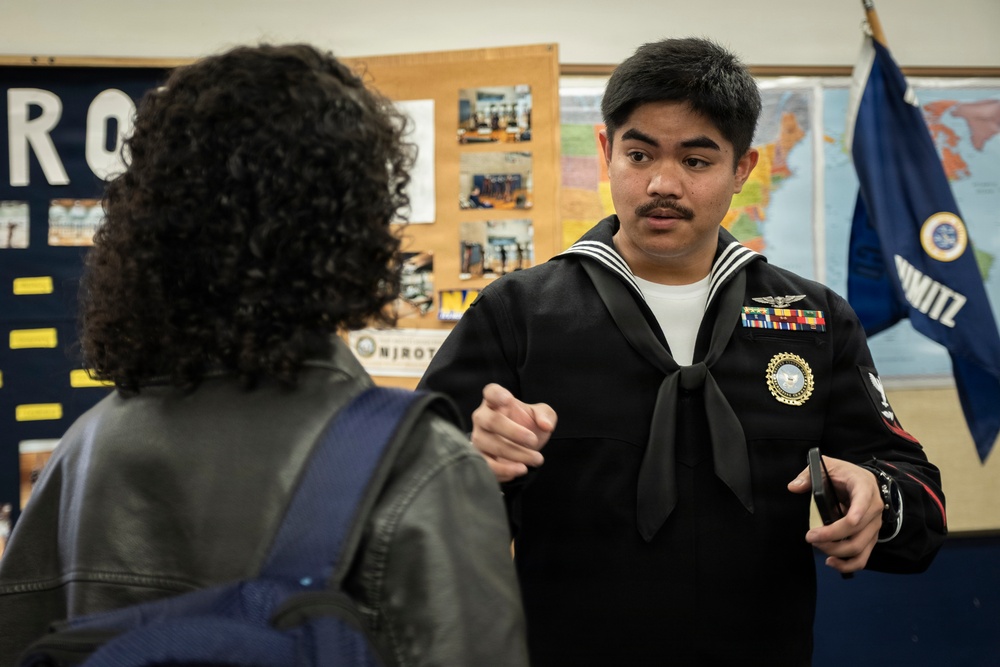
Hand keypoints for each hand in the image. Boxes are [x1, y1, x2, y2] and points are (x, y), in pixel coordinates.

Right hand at [471, 383, 556, 481]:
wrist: (521, 447)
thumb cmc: (528, 425)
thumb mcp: (541, 415)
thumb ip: (545, 415)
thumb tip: (545, 425)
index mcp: (495, 401)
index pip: (491, 392)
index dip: (497, 395)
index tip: (509, 400)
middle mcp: (482, 417)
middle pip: (491, 421)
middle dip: (513, 432)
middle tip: (533, 441)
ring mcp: (478, 437)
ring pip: (488, 445)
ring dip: (513, 454)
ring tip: (535, 460)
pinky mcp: (479, 457)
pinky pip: (486, 465)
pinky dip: (503, 470)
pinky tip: (520, 470)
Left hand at [788, 456, 883, 573]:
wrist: (864, 481)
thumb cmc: (844, 474)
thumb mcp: (827, 466)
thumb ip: (809, 475)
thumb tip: (793, 487)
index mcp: (864, 488)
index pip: (863, 503)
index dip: (856, 514)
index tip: (847, 522)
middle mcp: (874, 509)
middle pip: (856, 531)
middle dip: (832, 537)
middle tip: (810, 536)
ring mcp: (874, 526)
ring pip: (859, 547)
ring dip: (836, 551)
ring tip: (817, 545)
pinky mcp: (870, 538)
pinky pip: (862, 557)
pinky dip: (848, 564)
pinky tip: (831, 562)